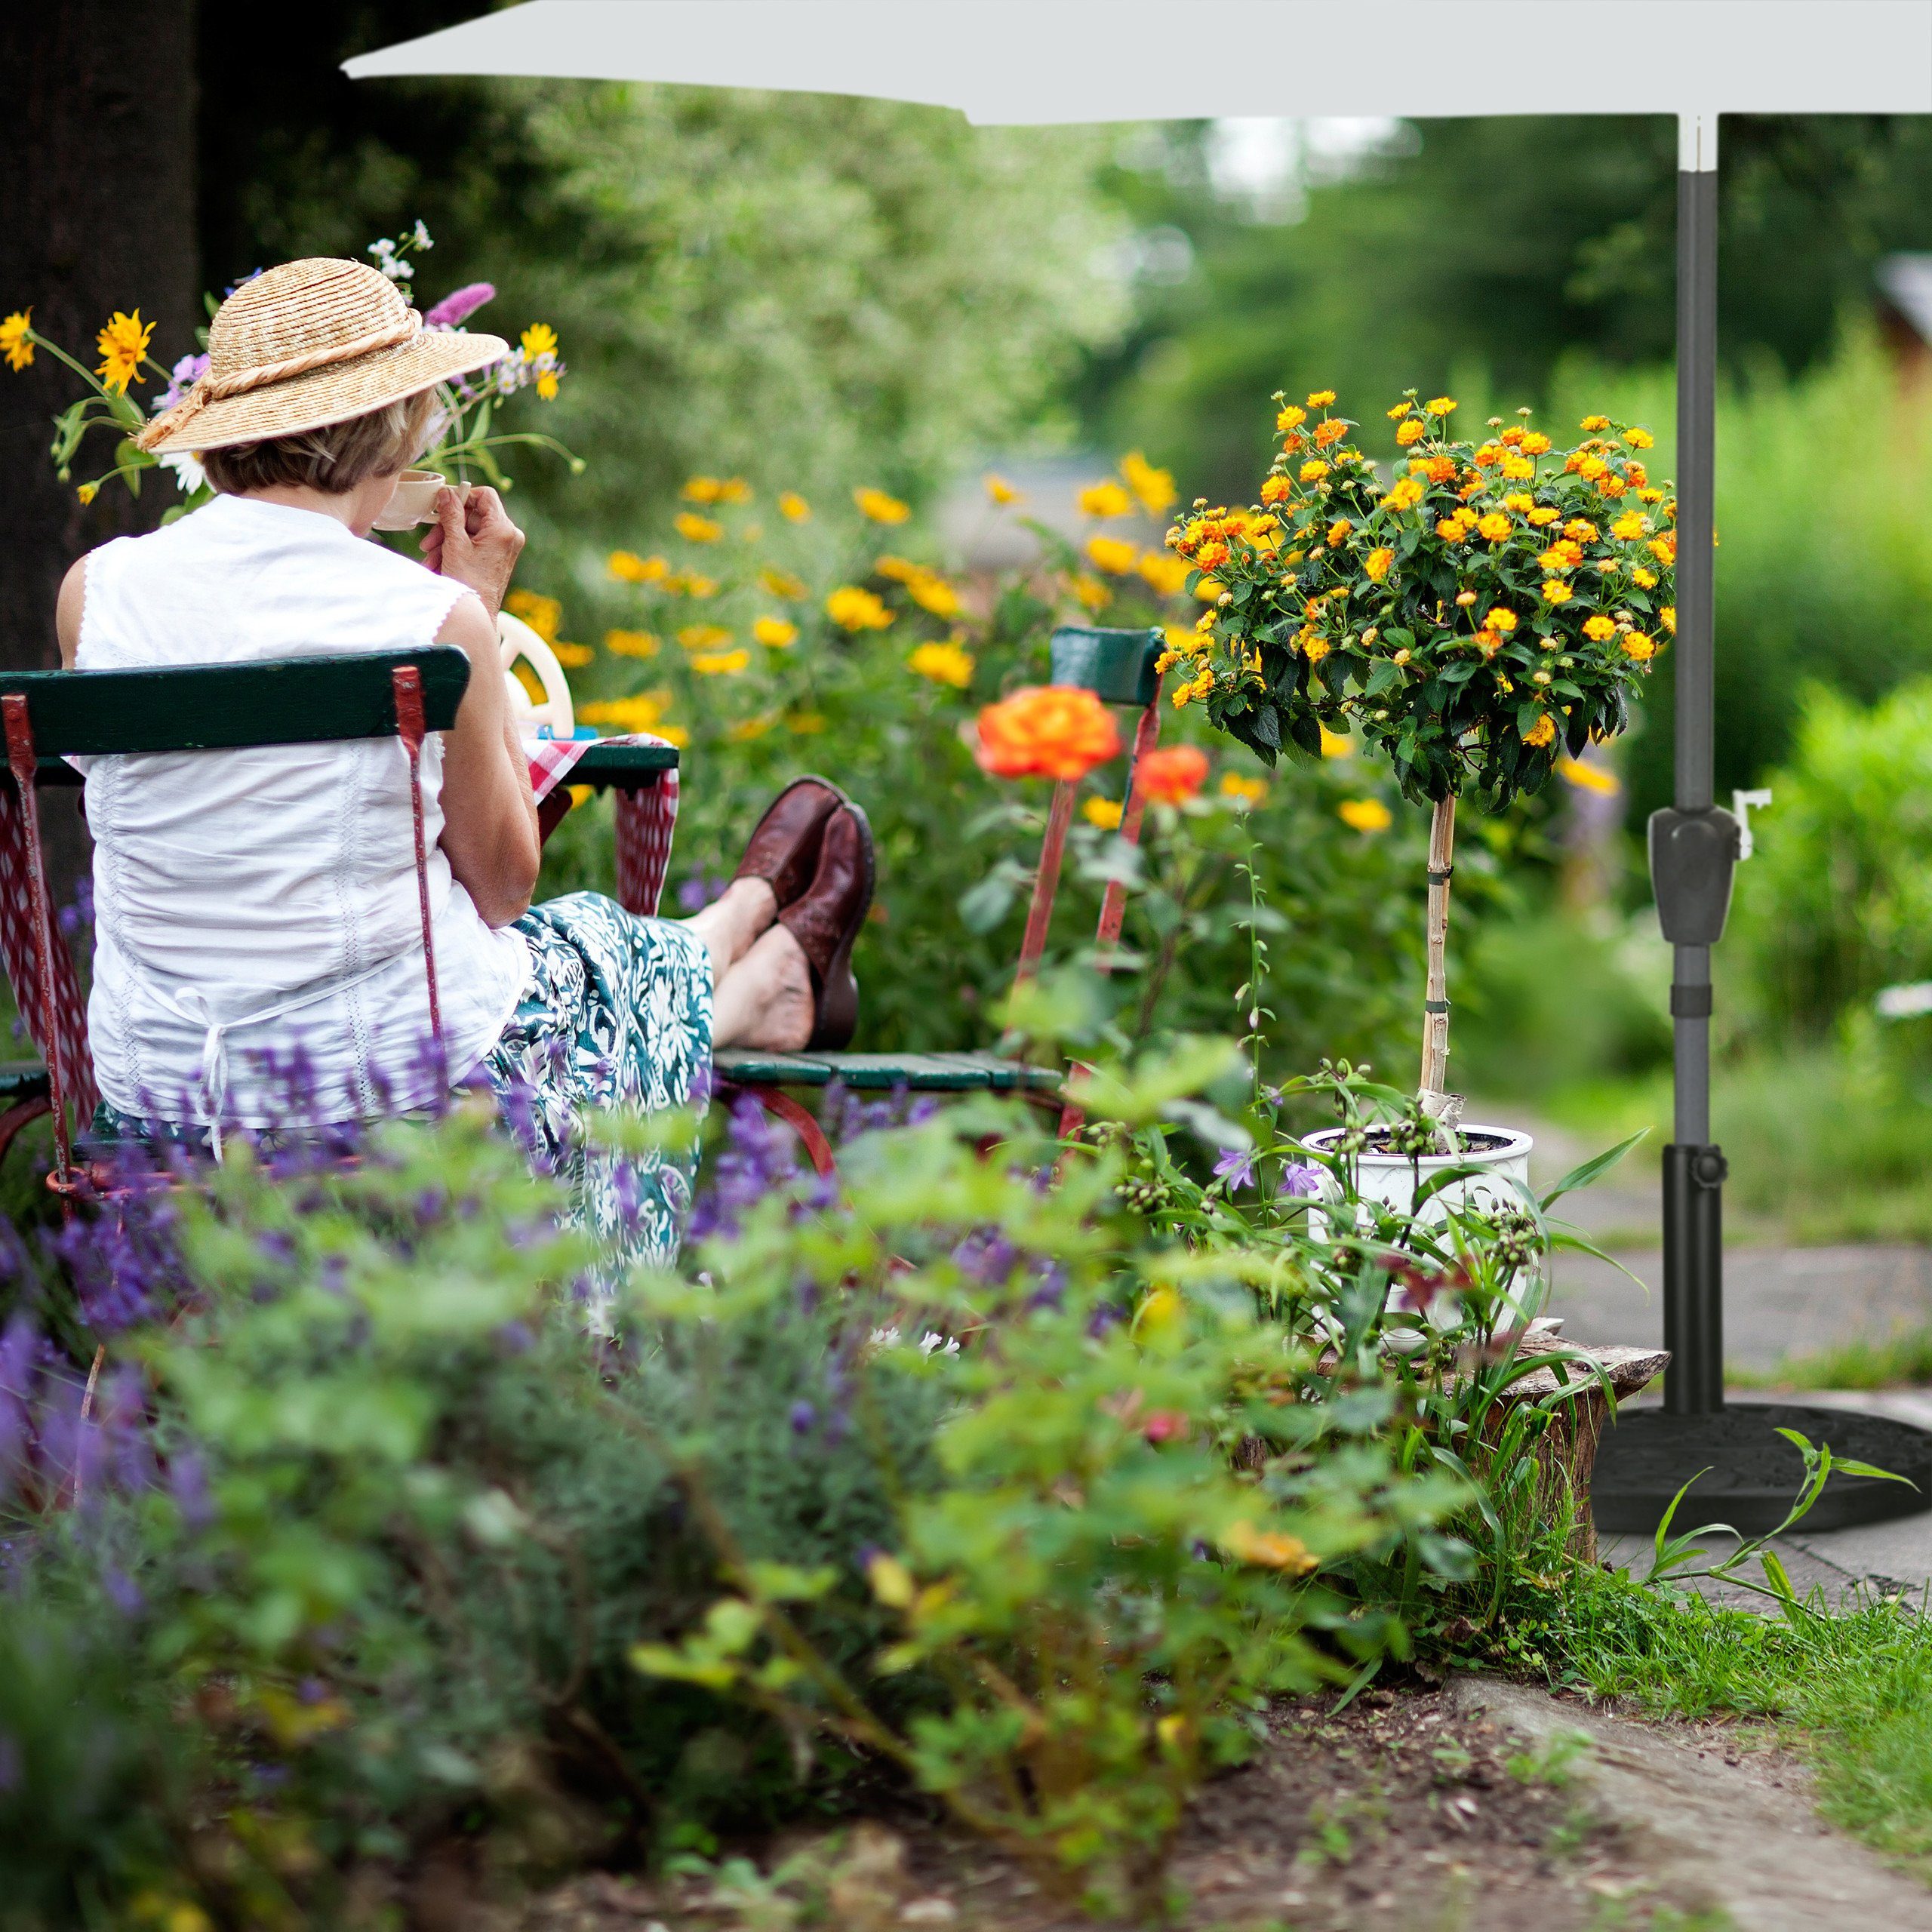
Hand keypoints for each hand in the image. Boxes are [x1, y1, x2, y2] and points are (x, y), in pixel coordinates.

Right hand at [420, 485, 524, 619]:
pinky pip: (474, 544)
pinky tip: (438, 563)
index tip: (443, 505)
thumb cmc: (468, 583)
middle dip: (447, 527)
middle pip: (473, 515)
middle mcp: (509, 536)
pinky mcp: (497, 557)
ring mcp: (504, 547)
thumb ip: (450, 514)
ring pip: (470, 531)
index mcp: (503, 529)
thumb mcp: (455, 544)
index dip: (463, 496)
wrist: (477, 614)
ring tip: (430, 556)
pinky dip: (455, 550)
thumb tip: (446, 492)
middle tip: (429, 541)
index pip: (485, 496)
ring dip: (446, 541)